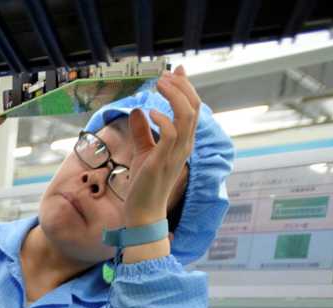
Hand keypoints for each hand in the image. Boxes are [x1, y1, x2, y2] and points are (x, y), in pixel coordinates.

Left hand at [122, 66, 199, 227]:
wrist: (143, 211)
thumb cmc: (144, 184)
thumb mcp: (142, 151)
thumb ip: (142, 131)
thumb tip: (137, 110)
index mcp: (182, 142)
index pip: (192, 109)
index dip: (186, 88)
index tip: (176, 71)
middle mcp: (184, 145)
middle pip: (194, 107)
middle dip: (182, 86)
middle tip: (165, 75)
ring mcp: (176, 153)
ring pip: (187, 116)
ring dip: (174, 96)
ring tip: (160, 84)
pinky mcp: (163, 160)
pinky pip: (171, 133)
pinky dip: (163, 118)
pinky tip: (151, 112)